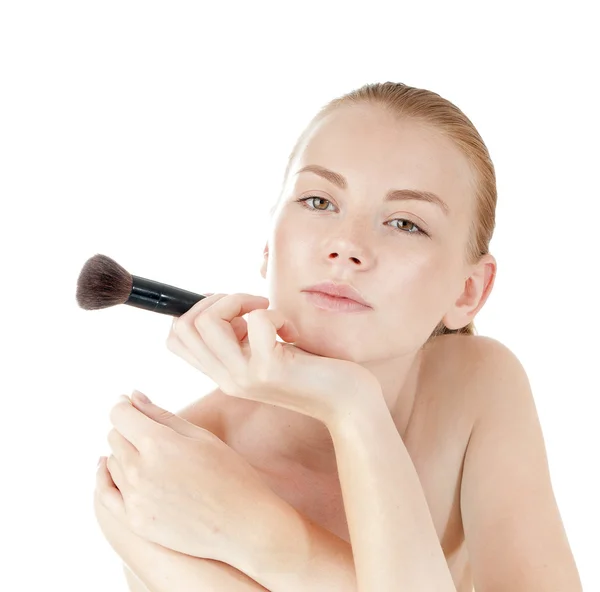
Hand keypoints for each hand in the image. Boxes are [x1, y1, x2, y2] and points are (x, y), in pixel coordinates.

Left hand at [94, 392, 285, 567]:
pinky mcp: (135, 521)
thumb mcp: (201, 437)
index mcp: (158, 443)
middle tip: (146, 430)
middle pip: (115, 437)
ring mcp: (134, 499)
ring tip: (146, 453)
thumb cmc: (229, 474)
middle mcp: (139, 470)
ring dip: (123, 453)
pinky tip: (114, 471)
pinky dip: (107, 479)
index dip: (125, 406)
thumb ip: (162, 416)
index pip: (120, 415)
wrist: (243, 526)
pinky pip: (107, 493)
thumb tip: (133, 396)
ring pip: (111, 464)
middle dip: (127, 428)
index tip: (131, 404)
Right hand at [166, 293, 381, 424]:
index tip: (232, 310)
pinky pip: (255, 322)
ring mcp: (246, 376)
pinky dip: (274, 314)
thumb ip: (239, 337)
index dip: (197, 312)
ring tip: (267, 312)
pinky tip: (290, 331)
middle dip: (215, 300)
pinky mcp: (271, 370)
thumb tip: (222, 303)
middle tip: (251, 307)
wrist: (347, 403)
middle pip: (184, 327)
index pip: (174, 340)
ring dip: (238, 301)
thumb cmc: (312, 371)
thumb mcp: (264, 352)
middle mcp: (227, 378)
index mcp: (222, 373)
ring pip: (207, 322)